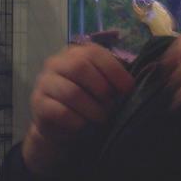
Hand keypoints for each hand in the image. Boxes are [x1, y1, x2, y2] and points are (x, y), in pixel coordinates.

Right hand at [22, 43, 134, 175]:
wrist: (60, 126)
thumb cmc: (88, 102)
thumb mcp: (103, 86)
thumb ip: (116, 79)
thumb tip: (142, 77)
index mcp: (76, 53)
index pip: (95, 53)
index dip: (114, 70)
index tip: (128, 89)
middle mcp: (56, 63)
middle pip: (80, 67)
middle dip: (102, 89)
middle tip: (111, 105)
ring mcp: (44, 83)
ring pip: (72, 93)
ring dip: (93, 109)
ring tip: (101, 118)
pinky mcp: (38, 105)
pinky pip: (61, 113)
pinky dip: (79, 122)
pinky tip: (85, 126)